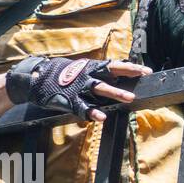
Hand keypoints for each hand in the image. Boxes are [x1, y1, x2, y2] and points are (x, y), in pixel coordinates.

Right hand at [2, 57, 151, 121]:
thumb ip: (99, 74)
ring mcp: (80, 87)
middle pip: (111, 73)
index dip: (131, 67)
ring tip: (129, 98)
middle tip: (143, 77)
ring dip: (115, 93)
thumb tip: (120, 77)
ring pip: (100, 89)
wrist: (36, 78)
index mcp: (92, 67)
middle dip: (128, 75)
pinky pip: (84, 108)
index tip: (147, 71)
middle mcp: (88, 75)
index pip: (115, 65)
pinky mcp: (70, 100)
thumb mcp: (83, 70)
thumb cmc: (65, 75)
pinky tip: (102, 117)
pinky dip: (92, 113)